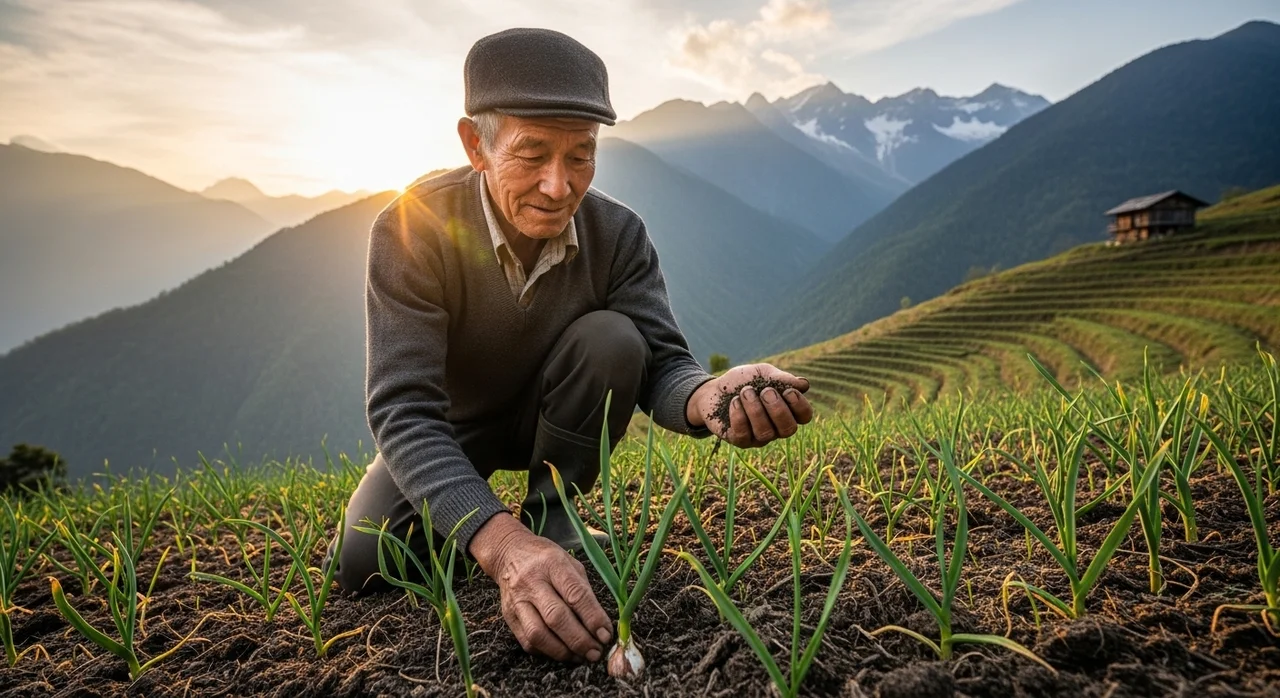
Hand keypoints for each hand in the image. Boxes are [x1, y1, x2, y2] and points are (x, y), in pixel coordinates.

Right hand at [469, 514, 611, 661]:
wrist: (510, 553)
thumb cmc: (547, 559)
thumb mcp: (571, 564)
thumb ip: (584, 592)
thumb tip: (600, 625)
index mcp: (553, 564)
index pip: (576, 595)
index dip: (593, 618)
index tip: (605, 635)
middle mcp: (532, 582)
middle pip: (556, 618)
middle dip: (580, 640)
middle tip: (596, 653)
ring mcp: (517, 600)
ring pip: (538, 634)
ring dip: (563, 651)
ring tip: (580, 657)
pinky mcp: (509, 616)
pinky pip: (528, 641)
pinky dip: (547, 651)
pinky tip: (562, 651)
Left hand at [687, 363, 813, 447]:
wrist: (714, 389)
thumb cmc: (742, 381)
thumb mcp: (762, 373)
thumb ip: (781, 378)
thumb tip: (804, 385)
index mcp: (787, 409)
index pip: (805, 416)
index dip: (800, 405)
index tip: (787, 391)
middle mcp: (776, 427)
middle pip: (788, 429)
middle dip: (777, 408)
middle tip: (764, 391)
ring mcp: (758, 437)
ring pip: (765, 433)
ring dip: (755, 409)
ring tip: (744, 392)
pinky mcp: (740, 440)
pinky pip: (744, 435)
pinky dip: (738, 415)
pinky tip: (734, 402)